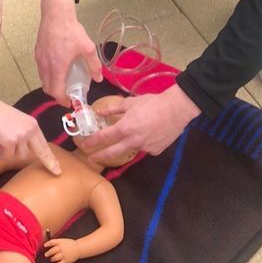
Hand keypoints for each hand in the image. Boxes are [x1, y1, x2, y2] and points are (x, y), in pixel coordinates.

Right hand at [0, 96, 60, 175]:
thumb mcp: (17, 121)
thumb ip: (24, 133)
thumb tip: (23, 147)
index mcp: (33, 124)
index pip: (44, 143)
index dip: (51, 156)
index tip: (58, 167)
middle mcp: (30, 130)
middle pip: (42, 151)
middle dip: (49, 163)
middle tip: (56, 172)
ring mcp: (21, 136)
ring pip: (21, 155)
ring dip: (12, 154)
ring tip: (1, 148)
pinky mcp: (10, 141)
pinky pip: (9, 156)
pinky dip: (2, 156)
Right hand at [35, 0, 101, 104]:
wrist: (56, 15)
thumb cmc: (71, 31)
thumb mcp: (88, 48)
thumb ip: (93, 65)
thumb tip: (98, 79)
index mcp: (57, 68)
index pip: (56, 92)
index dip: (62, 100)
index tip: (70, 102)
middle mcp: (45, 66)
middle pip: (47, 88)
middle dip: (57, 95)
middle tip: (67, 94)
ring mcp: (39, 60)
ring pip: (43, 79)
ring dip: (52, 85)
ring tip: (63, 82)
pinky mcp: (37, 53)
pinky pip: (41, 70)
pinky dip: (48, 75)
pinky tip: (57, 68)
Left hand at [43, 237, 79, 262]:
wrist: (78, 248)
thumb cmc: (69, 244)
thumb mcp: (63, 241)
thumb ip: (56, 242)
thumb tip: (47, 245)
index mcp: (61, 242)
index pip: (52, 242)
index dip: (48, 244)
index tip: (44, 246)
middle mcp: (62, 248)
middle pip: (52, 250)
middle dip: (48, 253)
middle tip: (46, 255)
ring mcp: (64, 255)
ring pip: (55, 257)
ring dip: (52, 259)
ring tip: (52, 259)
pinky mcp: (66, 260)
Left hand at [81, 84, 199, 162]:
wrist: (176, 109)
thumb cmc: (152, 103)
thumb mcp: (130, 102)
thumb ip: (113, 108)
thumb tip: (99, 112)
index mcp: (125, 128)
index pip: (104, 137)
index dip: (93, 141)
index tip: (85, 145)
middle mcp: (133, 141)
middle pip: (112, 152)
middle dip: (100, 156)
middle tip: (91, 159)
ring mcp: (145, 148)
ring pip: (131, 149)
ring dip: (126, 146)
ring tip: (129, 137)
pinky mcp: (155, 150)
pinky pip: (145, 148)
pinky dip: (144, 143)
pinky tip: (149, 134)